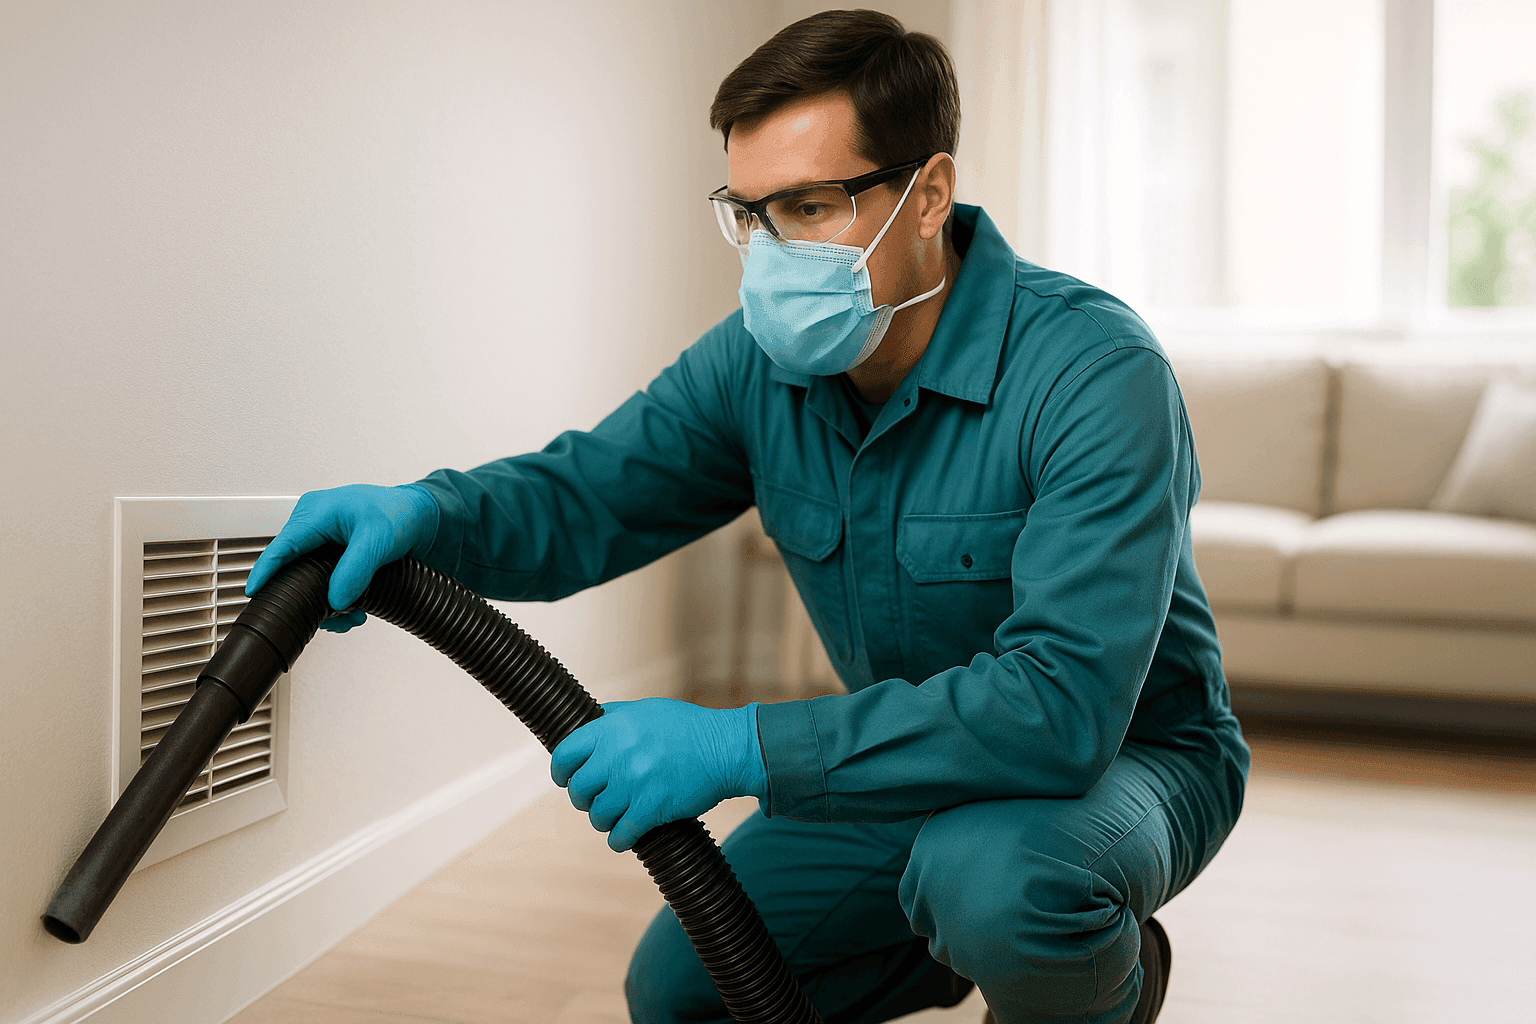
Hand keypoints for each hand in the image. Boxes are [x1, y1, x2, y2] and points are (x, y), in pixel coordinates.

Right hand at [246, 483, 438, 631]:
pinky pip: (320, 579)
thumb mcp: (378, 541)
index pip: (283, 545)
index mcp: (315, 512)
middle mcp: (312, 524)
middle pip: (292, 568)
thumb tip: (336, 599)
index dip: (266, 570)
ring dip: (326, 602)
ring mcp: (320, 540)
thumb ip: (355, 570)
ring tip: (351, 615)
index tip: (254, 591)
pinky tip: (353, 609)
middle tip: (331, 618)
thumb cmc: (400, 514)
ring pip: (306, 578)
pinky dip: (335, 598)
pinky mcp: (330, 554)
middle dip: (308, 596)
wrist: (420, 516)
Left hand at [550, 698, 766, 851]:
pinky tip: (625, 836)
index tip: (566, 779)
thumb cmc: (688, 728)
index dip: (561, 771)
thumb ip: (614, 717)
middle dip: (585, 799)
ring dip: (604, 820)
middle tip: (597, 800)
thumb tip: (586, 724)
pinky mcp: (652, 808)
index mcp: (613, 727)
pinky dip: (619, 840)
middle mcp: (619, 754)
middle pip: (580, 789)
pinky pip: (620, 835)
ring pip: (598, 816)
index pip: (565, 754)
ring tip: (615, 817)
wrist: (726, 749)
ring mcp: (634, 782)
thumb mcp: (647, 710)